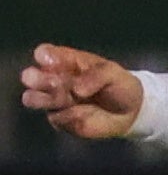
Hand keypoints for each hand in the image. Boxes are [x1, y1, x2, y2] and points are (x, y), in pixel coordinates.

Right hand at [21, 42, 140, 138]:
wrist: (131, 111)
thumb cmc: (118, 84)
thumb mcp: (112, 72)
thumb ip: (95, 76)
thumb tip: (76, 90)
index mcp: (64, 61)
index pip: (43, 53)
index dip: (45, 56)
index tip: (53, 62)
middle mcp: (53, 79)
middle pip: (29, 76)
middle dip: (39, 79)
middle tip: (56, 83)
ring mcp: (53, 100)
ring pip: (32, 98)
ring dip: (46, 98)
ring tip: (66, 98)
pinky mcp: (60, 121)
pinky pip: (56, 119)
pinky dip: (70, 117)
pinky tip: (85, 114)